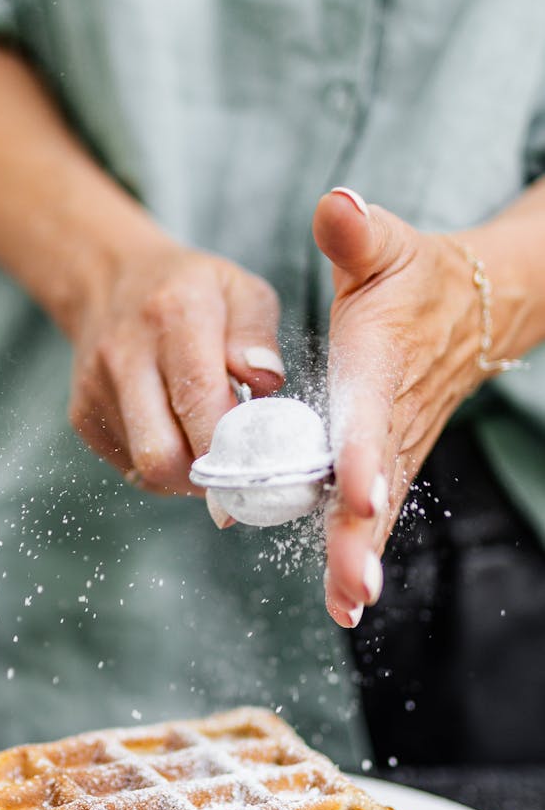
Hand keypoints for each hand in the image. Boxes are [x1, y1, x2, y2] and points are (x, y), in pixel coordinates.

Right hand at [68, 235, 283, 495]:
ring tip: (205, 438)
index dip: (231, 442)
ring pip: (148, 470)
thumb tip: (265, 382)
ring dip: (187, 471)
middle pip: (162, 453)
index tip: (257, 453)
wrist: (108, 282)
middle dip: (205, 470)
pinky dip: (163, 467)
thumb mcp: (239, 289)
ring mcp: (96, 390)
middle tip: (232, 457)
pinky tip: (175, 434)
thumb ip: (257, 335)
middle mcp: (125, 355)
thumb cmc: (187, 291)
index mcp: (173, 314)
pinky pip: (133, 469)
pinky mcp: (83, 418)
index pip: (199, 399)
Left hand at [313, 188, 495, 627]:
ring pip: (376, 508)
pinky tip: (345, 601)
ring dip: (360, 557)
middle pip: (377, 482)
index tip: (359, 494)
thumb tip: (336, 203)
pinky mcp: (392, 460)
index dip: (365, 454)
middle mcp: (392, 416)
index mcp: (383, 363)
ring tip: (345, 606)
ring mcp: (396, 445)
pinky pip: (374, 512)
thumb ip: (358, 232)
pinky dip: (360, 552)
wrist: (474, 308)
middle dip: (362, 534)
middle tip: (351, 587)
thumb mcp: (388, 246)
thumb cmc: (416, 277)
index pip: (373, 414)